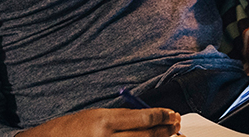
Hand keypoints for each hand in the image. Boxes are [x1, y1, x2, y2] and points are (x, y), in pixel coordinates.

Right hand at [15, 108, 182, 136]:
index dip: (162, 115)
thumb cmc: (72, 129)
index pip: (142, 117)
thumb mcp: (97, 115)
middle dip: (165, 130)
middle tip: (176, 124)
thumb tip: (150, 117)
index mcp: (104, 121)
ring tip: (171, 135)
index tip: (172, 113)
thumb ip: (123, 117)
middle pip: (147, 135)